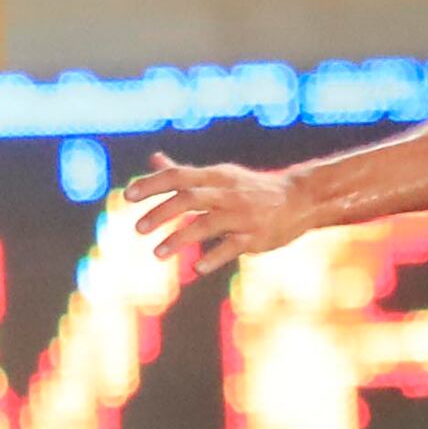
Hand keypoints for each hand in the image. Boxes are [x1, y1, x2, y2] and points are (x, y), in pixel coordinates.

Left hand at [122, 153, 305, 283]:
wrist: (300, 199)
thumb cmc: (252, 189)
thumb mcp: (220, 176)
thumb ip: (185, 173)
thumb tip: (154, 159)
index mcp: (217, 177)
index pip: (179, 176)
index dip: (152, 184)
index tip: (127, 196)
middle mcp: (228, 193)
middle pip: (190, 198)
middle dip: (161, 213)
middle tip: (137, 229)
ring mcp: (242, 215)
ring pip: (207, 224)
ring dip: (179, 238)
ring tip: (156, 254)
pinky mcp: (256, 237)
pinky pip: (232, 247)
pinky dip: (213, 257)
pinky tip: (196, 269)